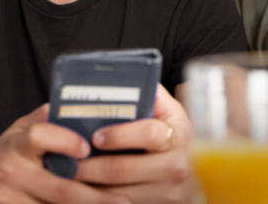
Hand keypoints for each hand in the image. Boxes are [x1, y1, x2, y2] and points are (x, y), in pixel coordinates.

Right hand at [0, 104, 130, 203]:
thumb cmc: (5, 157)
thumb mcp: (17, 132)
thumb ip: (44, 120)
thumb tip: (74, 102)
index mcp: (16, 145)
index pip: (39, 136)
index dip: (65, 141)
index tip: (88, 148)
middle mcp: (9, 173)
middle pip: (59, 188)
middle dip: (95, 197)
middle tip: (124, 200)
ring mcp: (6, 201)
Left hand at [76, 84, 193, 203]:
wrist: (201, 177)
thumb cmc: (177, 139)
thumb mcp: (173, 114)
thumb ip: (153, 95)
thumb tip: (128, 76)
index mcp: (178, 136)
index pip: (147, 133)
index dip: (118, 135)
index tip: (95, 136)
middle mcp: (177, 167)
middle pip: (122, 169)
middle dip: (88, 166)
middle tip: (66, 161)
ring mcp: (169, 194)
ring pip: (116, 195)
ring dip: (88, 188)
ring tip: (68, 178)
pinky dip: (100, 203)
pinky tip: (86, 195)